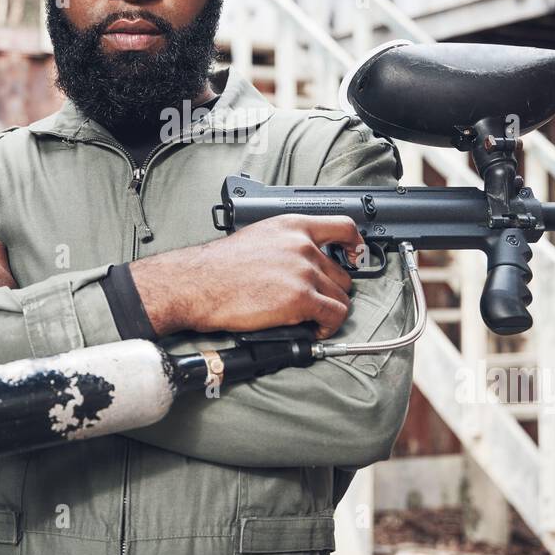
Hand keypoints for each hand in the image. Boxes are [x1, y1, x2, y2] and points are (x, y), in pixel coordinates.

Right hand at [130, 214, 365, 339]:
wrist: (199, 283)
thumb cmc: (220, 266)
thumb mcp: (259, 236)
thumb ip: (287, 244)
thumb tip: (304, 260)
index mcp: (293, 226)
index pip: (343, 228)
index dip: (355, 245)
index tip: (355, 255)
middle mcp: (303, 246)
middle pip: (343, 273)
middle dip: (332, 290)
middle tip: (316, 300)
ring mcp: (304, 272)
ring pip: (341, 297)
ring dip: (329, 311)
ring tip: (312, 318)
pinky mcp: (301, 299)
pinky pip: (333, 316)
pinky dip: (328, 327)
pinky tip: (314, 328)